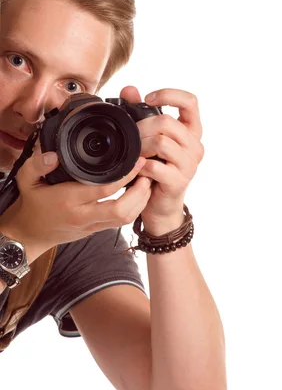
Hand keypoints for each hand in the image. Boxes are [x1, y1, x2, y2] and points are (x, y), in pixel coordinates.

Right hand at [0, 142, 152, 260]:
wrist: (31, 233)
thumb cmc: (33, 203)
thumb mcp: (26, 180)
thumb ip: (36, 165)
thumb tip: (52, 155)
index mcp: (68, 200)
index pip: (104, 189)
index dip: (125, 176)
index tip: (136, 162)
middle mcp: (83, 215)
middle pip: (121, 209)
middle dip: (140, 192)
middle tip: (148, 174)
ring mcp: (92, 224)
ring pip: (125, 218)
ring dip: (141, 201)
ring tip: (148, 181)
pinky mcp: (98, 229)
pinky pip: (122, 222)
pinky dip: (135, 208)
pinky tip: (140, 194)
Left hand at [119, 86, 203, 234]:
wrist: (160, 205)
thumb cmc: (155, 169)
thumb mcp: (150, 138)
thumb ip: (140, 112)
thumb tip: (129, 89)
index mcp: (191, 131)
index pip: (190, 101)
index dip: (168, 95)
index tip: (148, 99)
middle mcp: (195, 146)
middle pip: (167, 122)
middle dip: (142, 127)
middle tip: (131, 137)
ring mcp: (189, 164)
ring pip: (161, 142)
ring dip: (140, 147)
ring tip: (134, 154)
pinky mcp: (179, 181)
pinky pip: (156, 167)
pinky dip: (140, 166)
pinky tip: (136, 170)